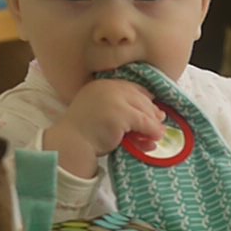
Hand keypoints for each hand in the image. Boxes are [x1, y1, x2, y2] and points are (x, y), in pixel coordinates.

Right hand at [43, 79, 164, 176]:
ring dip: (154, 123)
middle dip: (151, 111)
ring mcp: (115, 99)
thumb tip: (154, 114)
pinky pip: (144, 123)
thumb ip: (119, 110)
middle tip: (160, 121)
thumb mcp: (100, 114)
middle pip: (139, 97)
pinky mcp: (121, 114)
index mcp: (100, 85)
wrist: (71, 145)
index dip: (143, 98)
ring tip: (158, 135)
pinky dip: (152, 132)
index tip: (151, 108)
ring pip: (143, 110)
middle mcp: (108, 88)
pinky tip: (155, 141)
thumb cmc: (84, 134)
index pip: (129, 87)